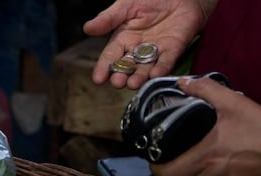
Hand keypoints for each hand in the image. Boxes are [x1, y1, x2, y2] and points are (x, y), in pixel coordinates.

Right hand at [83, 0, 216, 88]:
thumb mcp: (125, 5)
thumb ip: (109, 19)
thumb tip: (87, 28)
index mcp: (124, 39)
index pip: (111, 56)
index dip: (104, 67)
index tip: (98, 79)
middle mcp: (138, 49)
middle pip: (128, 66)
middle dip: (122, 75)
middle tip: (118, 82)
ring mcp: (156, 52)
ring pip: (145, 68)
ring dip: (140, 77)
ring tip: (133, 83)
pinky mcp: (173, 51)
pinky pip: (166, 62)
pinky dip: (161, 69)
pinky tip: (154, 75)